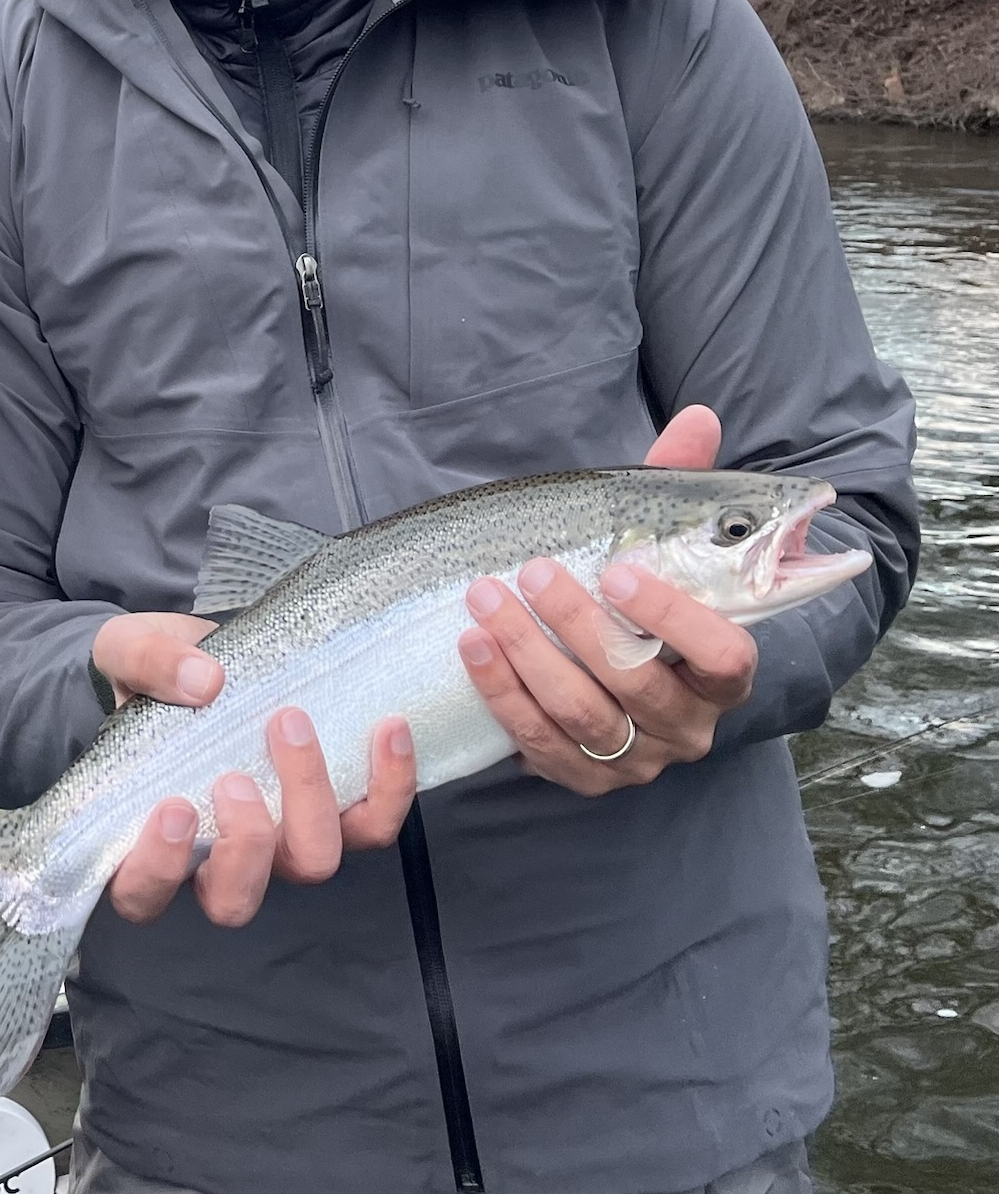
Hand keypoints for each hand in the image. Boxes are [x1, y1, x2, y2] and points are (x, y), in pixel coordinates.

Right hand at [91, 612, 416, 925]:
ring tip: (290, 724)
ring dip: (309, 803)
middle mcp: (220, 856)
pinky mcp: (336, 810)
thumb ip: (148, 663)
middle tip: (233, 778)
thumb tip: (204, 683)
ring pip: (311, 864)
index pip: (142, 893)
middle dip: (242, 845)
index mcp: (154, 837)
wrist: (210, 654)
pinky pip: (373, 825)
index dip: (157, 869)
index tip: (173, 807)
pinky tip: (386, 729)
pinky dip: (388, 786)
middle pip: (235, 899)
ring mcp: (282, 840)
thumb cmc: (152, 674)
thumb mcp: (126, 651)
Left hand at [456, 404, 757, 793]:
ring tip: (481, 600)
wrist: (609, 672)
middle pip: (633, 682)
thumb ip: (678, 486)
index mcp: (722, 673)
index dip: (674, 619)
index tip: (619, 571)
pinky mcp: (582, 776)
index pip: (722, 656)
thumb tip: (699, 417)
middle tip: (527, 572)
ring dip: (525, 654)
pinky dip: (501, 694)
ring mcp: (635, 758)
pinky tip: (471, 648)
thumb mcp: (661, 544)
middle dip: (574, 624)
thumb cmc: (638, 599)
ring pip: (579, 713)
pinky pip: (538, 743)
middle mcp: (687, 726)